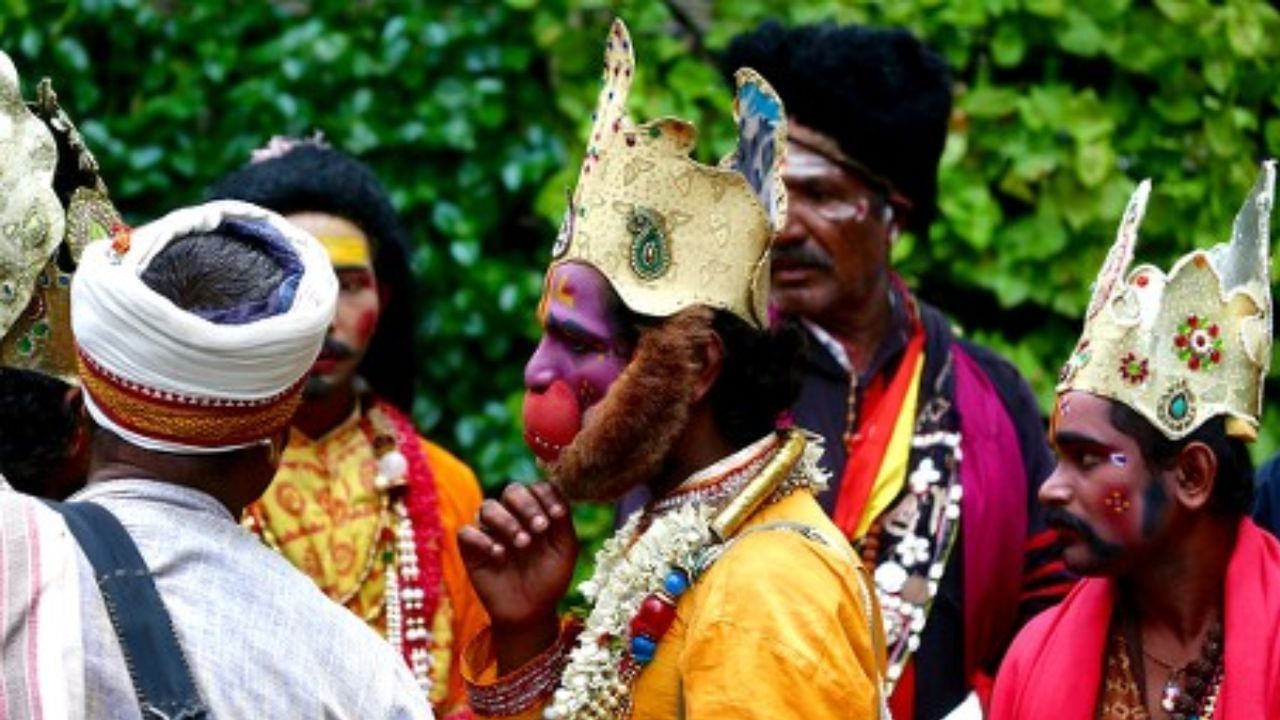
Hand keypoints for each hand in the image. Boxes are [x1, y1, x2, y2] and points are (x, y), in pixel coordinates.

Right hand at [458, 482, 577, 671]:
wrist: (531, 611)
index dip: (546, 495)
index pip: (537, 487)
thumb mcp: (565, 550)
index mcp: (536, 511)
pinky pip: (467, 532)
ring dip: (507, 521)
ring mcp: (490, 530)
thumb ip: (564, 522)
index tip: (557, 515)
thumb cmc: (550, 578)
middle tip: (540, 528)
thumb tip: (557, 497)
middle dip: (527, 505)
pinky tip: (499, 555)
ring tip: (522, 544)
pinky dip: (483, 540)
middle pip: (512, 490)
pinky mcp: (471, 549)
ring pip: (487, 506)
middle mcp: (512, 516)